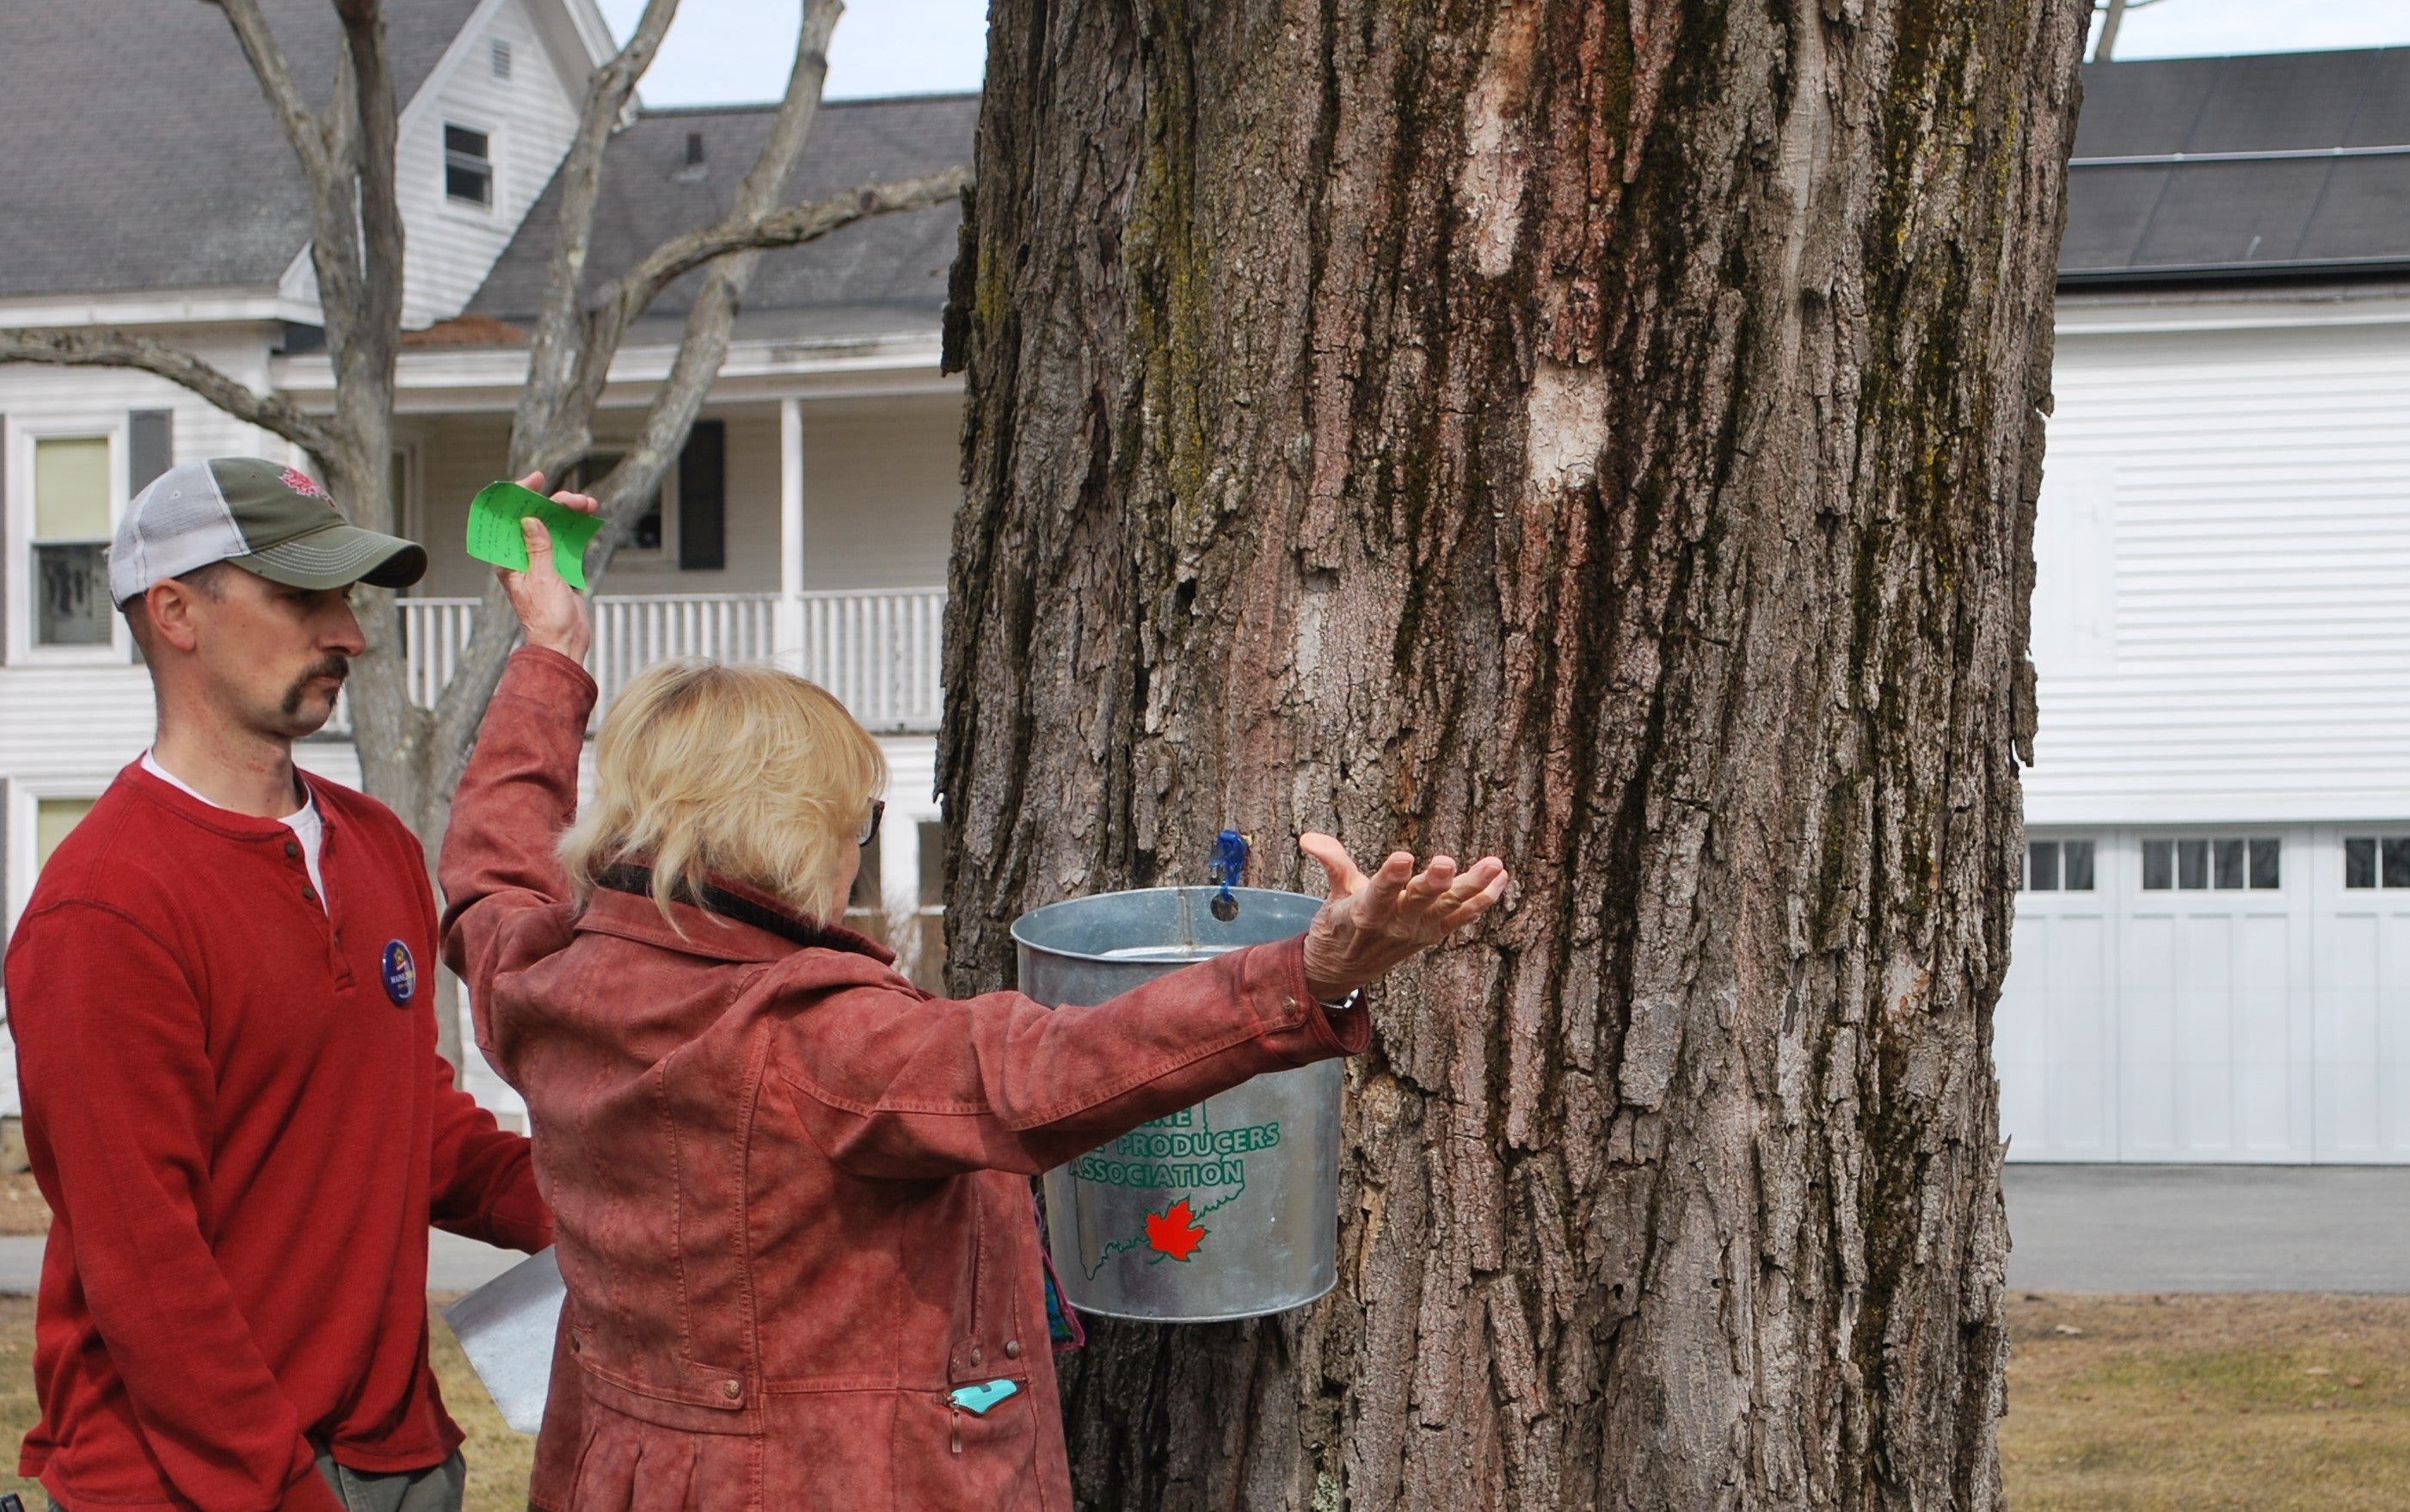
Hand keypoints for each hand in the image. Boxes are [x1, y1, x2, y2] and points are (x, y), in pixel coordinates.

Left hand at [496, 470, 597, 663]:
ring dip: (569, 513)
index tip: (536, 480)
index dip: (518, 495)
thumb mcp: (542, 580)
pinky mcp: (557, 568)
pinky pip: (565, 540)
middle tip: (575, 499)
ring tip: (588, 505)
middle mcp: (521, 557)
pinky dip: (576, 529)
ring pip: (552, 526)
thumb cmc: (547, 619)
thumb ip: (538, 548)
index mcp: (508, 560)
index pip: (507, 519)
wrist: (564, 644)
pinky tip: (588, 520)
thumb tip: (530, 520)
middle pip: (534, 518)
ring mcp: (540, 561)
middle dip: (554, 503)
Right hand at [1296, 832, 1509, 1000]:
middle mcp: (1396, 925)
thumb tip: (1307, 838)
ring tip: (1494, 865)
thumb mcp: (1332, 895)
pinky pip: (1462, 917)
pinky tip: (1501, 877)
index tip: (1401, 857)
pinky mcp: (1434, 934)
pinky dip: (1483, 899)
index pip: (1379, 894)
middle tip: (1446, 862)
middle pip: (1419, 901)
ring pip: (1449, 907)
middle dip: (1434, 882)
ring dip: (1473, 887)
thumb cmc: (1340, 925)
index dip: (1390, 877)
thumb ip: (1331, 863)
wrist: (1345, 971)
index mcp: (1366, 913)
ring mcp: (1419, 931)